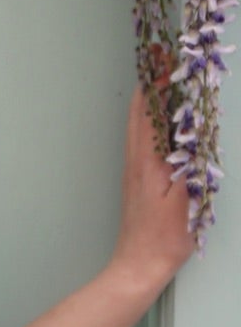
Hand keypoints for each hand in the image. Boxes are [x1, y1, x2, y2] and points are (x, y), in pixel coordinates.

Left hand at [110, 60, 196, 297]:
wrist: (139, 266)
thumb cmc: (162, 239)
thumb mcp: (184, 199)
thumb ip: (188, 164)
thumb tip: (192, 132)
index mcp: (147, 161)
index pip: (150, 112)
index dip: (157, 83)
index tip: (165, 59)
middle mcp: (136, 161)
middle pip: (139, 113)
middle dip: (150, 83)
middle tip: (160, 60)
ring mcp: (134, 171)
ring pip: (139, 126)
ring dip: (150, 100)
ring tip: (162, 81)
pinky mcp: (138, 182)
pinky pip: (143, 140)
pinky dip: (151, 121)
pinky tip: (160, 123)